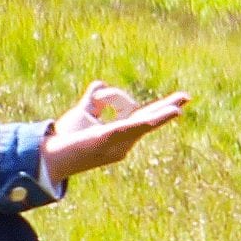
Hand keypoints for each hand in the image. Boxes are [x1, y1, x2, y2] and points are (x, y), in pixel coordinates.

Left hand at [41, 82, 188, 183]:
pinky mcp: (106, 138)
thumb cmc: (68, 138)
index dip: (160, 110)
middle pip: (149, 120)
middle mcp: (123, 140)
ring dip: (160, 116)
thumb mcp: (83, 112)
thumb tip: (100, 84)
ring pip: (142, 124)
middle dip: (168, 109)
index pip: (145, 117)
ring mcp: (117, 141)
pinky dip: (139, 124)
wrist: (53, 157)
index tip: (177, 104)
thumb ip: (94, 97)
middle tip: (187, 97)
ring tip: (177, 109)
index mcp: (121, 133)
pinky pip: (126, 129)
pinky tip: (149, 118)